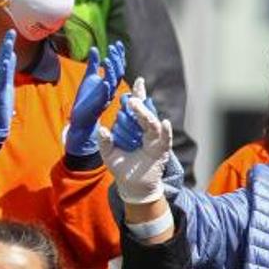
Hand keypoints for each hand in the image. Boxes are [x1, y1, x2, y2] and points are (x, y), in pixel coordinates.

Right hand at [0, 29, 16, 143]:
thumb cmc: (0, 103)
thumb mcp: (6, 84)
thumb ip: (8, 71)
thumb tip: (11, 57)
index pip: (4, 57)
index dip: (7, 45)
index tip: (12, 32)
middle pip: (1, 58)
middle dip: (6, 45)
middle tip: (11, 32)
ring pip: (0, 67)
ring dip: (4, 55)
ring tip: (9, 44)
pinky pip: (0, 80)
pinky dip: (3, 71)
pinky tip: (6, 63)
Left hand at [68, 41, 125, 156]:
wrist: (80, 117)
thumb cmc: (86, 98)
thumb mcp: (89, 77)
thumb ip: (93, 64)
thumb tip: (94, 48)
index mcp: (109, 82)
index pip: (118, 67)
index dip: (119, 56)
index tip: (118, 43)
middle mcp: (110, 89)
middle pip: (119, 73)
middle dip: (117, 60)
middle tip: (113, 48)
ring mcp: (105, 97)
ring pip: (113, 83)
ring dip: (112, 71)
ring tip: (107, 59)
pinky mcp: (98, 105)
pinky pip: (104, 97)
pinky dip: (105, 89)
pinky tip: (104, 80)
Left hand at [98, 82, 171, 203]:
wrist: (132, 187)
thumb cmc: (122, 169)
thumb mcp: (108, 154)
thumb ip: (105, 142)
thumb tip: (102, 129)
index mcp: (134, 129)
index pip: (137, 109)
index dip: (138, 95)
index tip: (138, 81)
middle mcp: (146, 131)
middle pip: (146, 112)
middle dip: (139, 103)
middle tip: (131, 97)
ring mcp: (155, 140)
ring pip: (152, 123)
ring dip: (145, 114)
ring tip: (137, 105)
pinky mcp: (161, 151)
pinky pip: (165, 139)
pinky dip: (166, 131)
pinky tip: (165, 123)